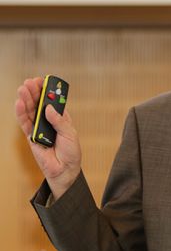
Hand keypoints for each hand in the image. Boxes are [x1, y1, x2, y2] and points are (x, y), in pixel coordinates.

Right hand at [15, 77, 80, 198]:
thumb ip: (59, 121)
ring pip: (30, 111)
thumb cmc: (71, 152)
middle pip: (39, 104)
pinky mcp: (31, 137)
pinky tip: (19, 103)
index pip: (53, 102)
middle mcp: (49, 121)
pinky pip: (25, 123)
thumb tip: (48, 108)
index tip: (44, 80)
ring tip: (23, 88)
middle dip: (34, 92)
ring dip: (26, 99)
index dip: (48, 91)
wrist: (65, 170)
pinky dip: (21, 113)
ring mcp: (39, 128)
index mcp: (61, 118)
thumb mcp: (70, 134)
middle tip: (30, 81)